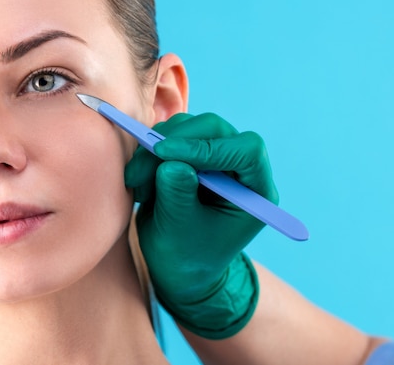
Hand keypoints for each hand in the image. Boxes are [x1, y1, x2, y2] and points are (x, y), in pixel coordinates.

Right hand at [125, 112, 277, 338]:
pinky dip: (149, 151)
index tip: (165, 154)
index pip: (247, 151)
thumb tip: (169, 161)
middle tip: (139, 170)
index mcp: (255, 191)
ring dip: (155, 150)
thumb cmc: (186, 258)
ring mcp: (216, 156)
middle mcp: (240, 167)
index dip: (207, 146)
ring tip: (138, 184)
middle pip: (214, 130)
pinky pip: (171, 135)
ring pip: (188, 127)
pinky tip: (140, 181)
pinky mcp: (192, 152)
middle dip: (173, 144)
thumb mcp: (178, 231)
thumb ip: (178, 195)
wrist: (177, 266)